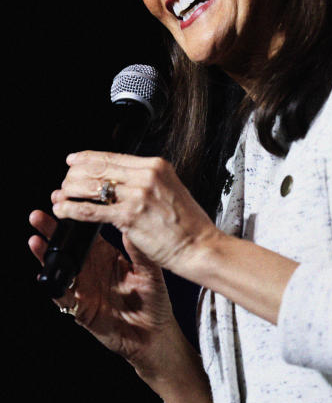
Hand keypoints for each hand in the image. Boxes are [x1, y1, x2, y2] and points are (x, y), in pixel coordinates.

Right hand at [28, 210, 179, 368]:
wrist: (154, 333)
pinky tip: (46, 275)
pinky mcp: (81, 310)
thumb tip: (132, 222)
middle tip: (39, 215)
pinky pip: (63, 298)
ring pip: (59, 269)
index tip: (67, 200)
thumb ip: (139, 249)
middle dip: (51, 231)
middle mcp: (91, 270)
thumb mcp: (149, 270)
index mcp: (107, 256)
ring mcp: (84, 289)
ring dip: (46, 255)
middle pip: (67, 247)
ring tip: (36, 240)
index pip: (85, 233)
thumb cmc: (153, 300)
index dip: (76, 218)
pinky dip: (54, 287)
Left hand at [51, 151, 219, 273]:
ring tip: (60, 196)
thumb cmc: (189, 225)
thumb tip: (121, 182)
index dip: (87, 157)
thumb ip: (148, 182)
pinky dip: (71, 208)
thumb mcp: (171, 190)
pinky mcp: (129, 216)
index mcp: (157, 166)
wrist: (200, 246)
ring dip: (69, 190)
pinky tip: (63, 209)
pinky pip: (90, 209)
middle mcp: (147, 176)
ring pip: (91, 186)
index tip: (73, 160)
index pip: (113, 156)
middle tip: (64, 183)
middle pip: (98, 168)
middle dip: (74, 175)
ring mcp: (138, 195)